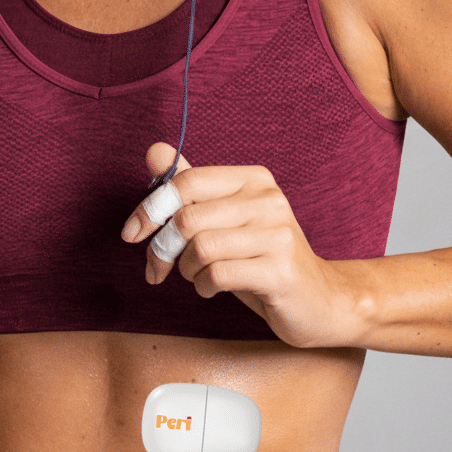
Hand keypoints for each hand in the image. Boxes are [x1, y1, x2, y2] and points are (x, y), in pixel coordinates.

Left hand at [120, 142, 351, 348]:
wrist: (318, 300)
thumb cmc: (262, 259)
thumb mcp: (225, 219)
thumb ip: (191, 187)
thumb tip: (155, 152)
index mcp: (253, 179)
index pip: (186, 182)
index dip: (150, 208)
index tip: (133, 234)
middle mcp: (268, 200)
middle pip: (187, 218)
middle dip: (162, 248)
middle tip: (159, 268)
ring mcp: (277, 234)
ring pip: (200, 248)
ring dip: (186, 270)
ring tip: (197, 276)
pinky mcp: (280, 270)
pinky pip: (217, 274)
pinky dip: (202, 286)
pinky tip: (212, 288)